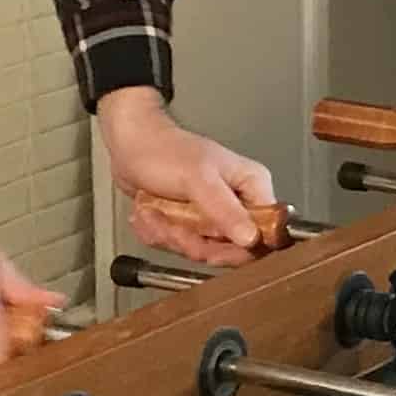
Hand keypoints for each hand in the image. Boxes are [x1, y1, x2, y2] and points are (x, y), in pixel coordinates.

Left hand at [98, 91, 278, 261]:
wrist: (129, 145)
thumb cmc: (163, 150)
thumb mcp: (198, 179)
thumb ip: (225, 210)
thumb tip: (251, 238)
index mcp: (252, 186)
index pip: (266, 232)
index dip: (239, 248)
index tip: (210, 245)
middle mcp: (238, 203)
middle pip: (232, 249)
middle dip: (194, 242)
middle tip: (174, 225)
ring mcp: (214, 216)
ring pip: (202, 251)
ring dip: (170, 235)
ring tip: (156, 212)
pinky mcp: (192, 225)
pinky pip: (181, 247)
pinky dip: (159, 234)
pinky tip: (152, 213)